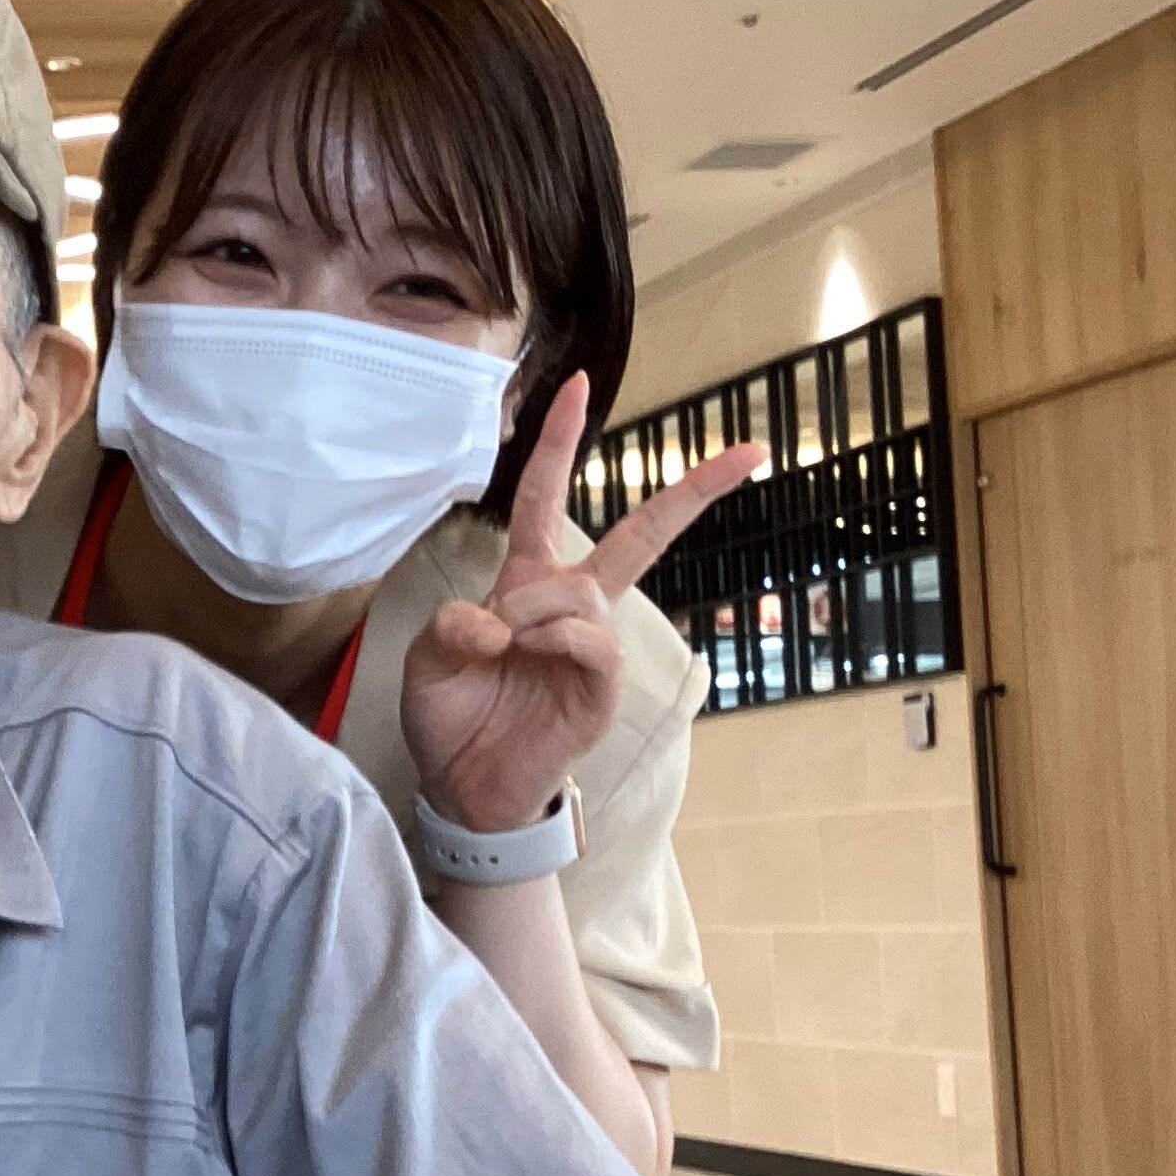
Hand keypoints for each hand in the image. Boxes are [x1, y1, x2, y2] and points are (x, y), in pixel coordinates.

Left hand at [401, 375, 764, 831]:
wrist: (466, 789)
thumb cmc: (450, 718)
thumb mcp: (426, 660)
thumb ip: (449, 626)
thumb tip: (495, 618)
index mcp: (525, 581)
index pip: (543, 496)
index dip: (558, 442)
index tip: (578, 386)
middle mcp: (569, 603)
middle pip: (641, 533)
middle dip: (694, 491)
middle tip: (748, 452)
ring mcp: (592, 644)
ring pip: (586, 590)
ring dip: (538, 606)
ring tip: (503, 643)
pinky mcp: (602, 686)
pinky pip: (594, 638)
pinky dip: (556, 637)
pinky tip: (528, 653)